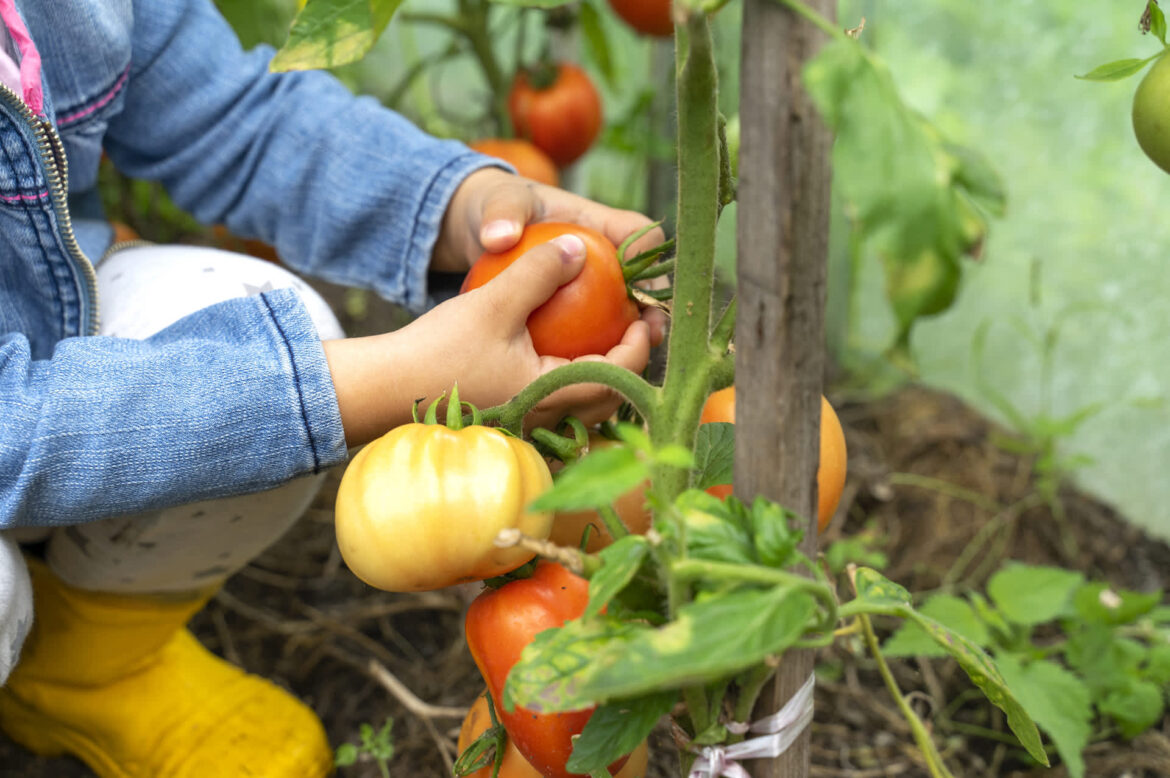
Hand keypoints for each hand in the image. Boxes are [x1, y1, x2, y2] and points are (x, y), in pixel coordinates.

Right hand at [326, 234, 650, 445]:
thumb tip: (579, 246)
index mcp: (554, 395)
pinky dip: (568, 382)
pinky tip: (556, 354)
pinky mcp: (508, 424)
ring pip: (583, 407)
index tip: (643, 313)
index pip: (621, 374)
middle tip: (631, 326)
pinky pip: (555, 406)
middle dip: (629, 364)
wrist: (386, 390)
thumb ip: (538, 272)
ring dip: (600, 375)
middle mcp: (548, 420)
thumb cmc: (439, 350)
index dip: (641, 344)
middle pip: (610, 399)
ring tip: (599, 340)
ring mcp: (528, 427)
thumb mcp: (493, 302)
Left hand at [433, 168, 668, 346]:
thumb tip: (499, 237)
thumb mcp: (495, 204)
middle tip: (648, 334)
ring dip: (632, 342)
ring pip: (627, 318)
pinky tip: (581, 381)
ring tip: (626, 366)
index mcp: (601, 224)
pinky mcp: (583, 315)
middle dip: (651, 311)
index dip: (645, 256)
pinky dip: (594, 359)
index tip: (630, 281)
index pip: (640, 234)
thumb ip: (500, 214)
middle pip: (646, 285)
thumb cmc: (496, 211)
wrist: (484, 228)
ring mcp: (599, 289)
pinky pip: (595, 339)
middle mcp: (609, 260)